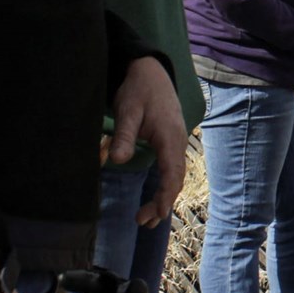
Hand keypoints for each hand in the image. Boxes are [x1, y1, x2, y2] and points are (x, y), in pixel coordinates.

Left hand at [107, 55, 185, 225]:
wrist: (150, 70)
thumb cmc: (139, 90)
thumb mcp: (127, 111)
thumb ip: (123, 136)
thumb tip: (116, 161)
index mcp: (170, 137)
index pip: (172, 173)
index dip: (166, 196)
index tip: (158, 214)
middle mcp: (177, 142)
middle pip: (175, 178)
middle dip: (163, 202)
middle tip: (144, 221)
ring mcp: (175, 141)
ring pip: (173, 174)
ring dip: (163, 196)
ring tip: (147, 217)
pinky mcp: (169, 140)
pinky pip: (170, 167)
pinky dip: (164, 184)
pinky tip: (154, 196)